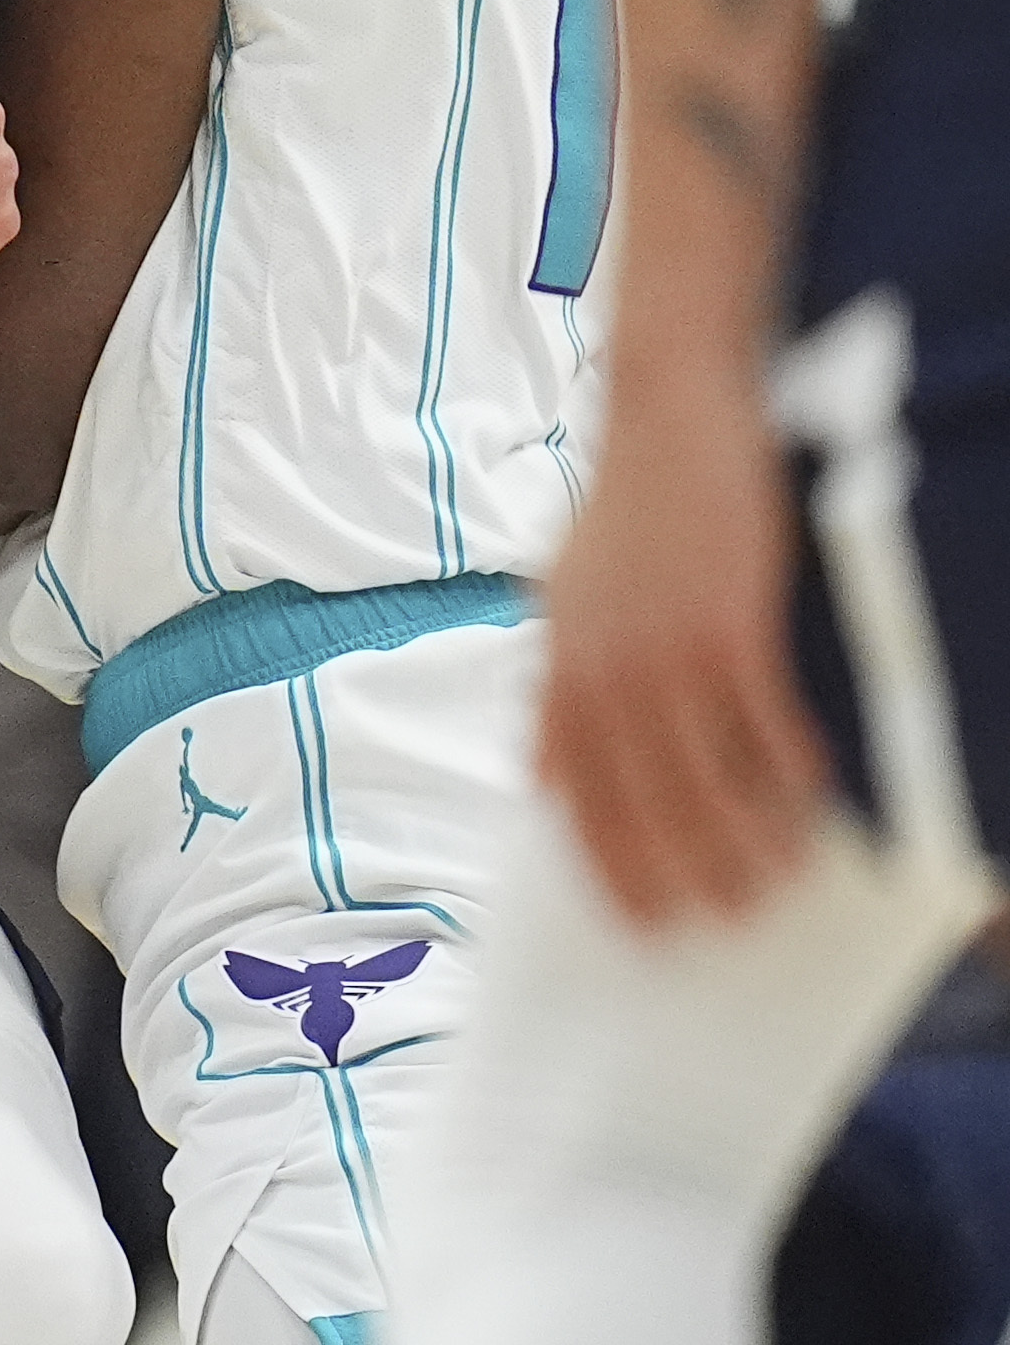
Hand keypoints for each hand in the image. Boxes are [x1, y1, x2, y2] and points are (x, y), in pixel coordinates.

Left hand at [538, 352, 828, 925]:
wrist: (666, 424)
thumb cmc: (622, 514)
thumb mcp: (557, 599)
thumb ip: (548, 691)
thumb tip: (537, 776)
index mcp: (562, 666)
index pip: (577, 790)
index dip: (607, 859)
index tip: (636, 915)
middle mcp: (603, 667)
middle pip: (640, 797)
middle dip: (678, 869)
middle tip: (718, 922)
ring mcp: (665, 648)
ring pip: (705, 773)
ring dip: (742, 835)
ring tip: (775, 880)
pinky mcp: (727, 625)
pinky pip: (760, 718)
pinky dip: (785, 763)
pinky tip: (810, 794)